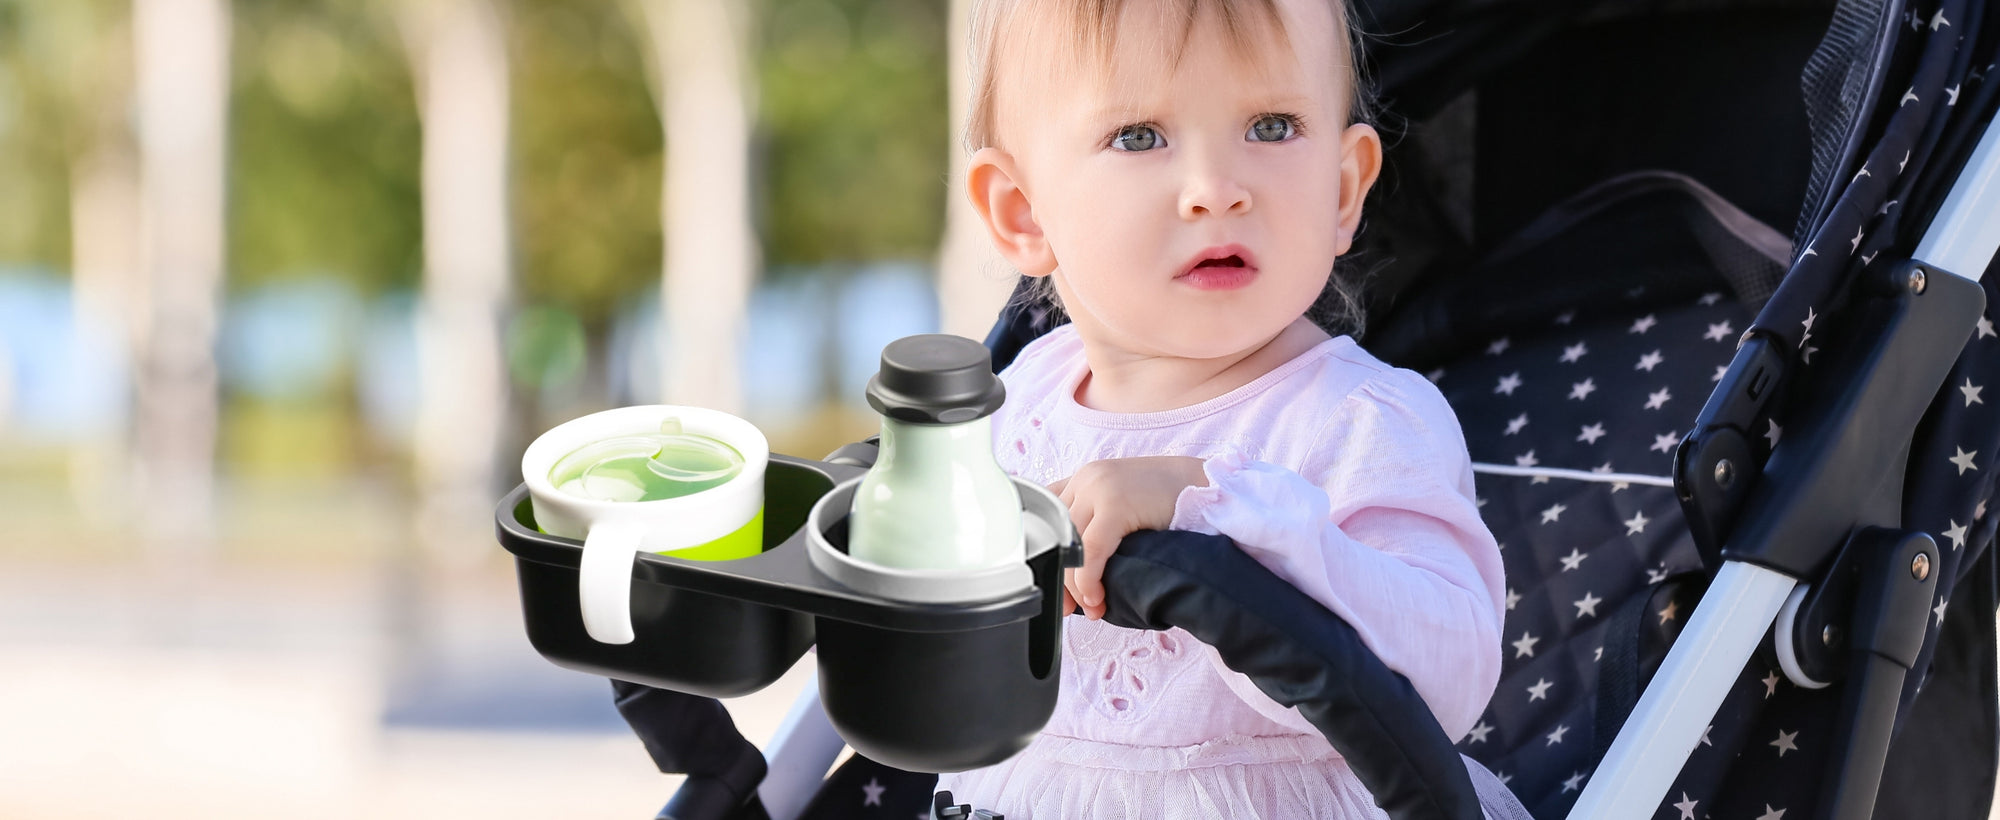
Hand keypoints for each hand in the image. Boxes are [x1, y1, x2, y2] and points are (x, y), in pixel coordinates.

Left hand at [1049, 456, 1207, 619]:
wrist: (1211, 488)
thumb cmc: (1173, 505)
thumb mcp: (1127, 507)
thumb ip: (1100, 523)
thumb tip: (1076, 571)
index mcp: (1087, 477)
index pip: (1048, 515)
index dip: (1047, 551)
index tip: (1054, 582)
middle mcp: (1088, 478)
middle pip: (1055, 532)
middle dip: (1059, 574)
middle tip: (1069, 606)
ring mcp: (1100, 486)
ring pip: (1069, 543)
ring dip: (1075, 584)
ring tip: (1092, 608)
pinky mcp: (1116, 502)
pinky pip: (1090, 549)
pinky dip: (1088, 578)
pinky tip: (1097, 597)